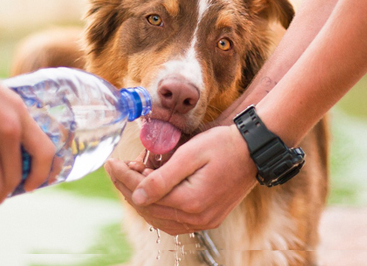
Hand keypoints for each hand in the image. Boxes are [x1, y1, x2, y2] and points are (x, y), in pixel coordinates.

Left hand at [105, 124, 256, 234]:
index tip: (111, 163)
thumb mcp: (191, 154)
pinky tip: (151, 191)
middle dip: (129, 187)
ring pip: (159, 218)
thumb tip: (136, 196)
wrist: (255, 150)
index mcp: (191, 202)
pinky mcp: (208, 218)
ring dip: (142, 199)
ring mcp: (204, 221)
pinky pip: (174, 220)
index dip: (124, 178)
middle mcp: (197, 218)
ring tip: (133, 176)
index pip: (145, 194)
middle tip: (118, 167)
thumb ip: (162, 178)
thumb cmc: (224, 145)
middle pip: (150, 209)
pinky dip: (158, 207)